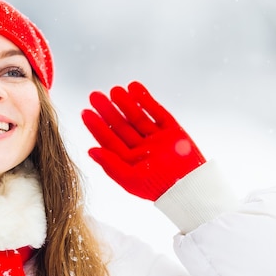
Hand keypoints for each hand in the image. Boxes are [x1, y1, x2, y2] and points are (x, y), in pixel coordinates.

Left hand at [81, 81, 204, 200]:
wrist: (190, 187)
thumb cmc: (158, 187)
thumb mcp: (130, 179)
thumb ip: (110, 164)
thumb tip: (90, 151)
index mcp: (129, 160)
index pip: (109, 140)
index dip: (97, 126)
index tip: (86, 112)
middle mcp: (141, 148)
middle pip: (121, 126)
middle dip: (108, 110)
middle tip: (95, 95)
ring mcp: (156, 138)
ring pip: (137, 117)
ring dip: (125, 103)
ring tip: (114, 90)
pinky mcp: (172, 131)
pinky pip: (157, 112)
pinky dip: (146, 100)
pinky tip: (134, 88)